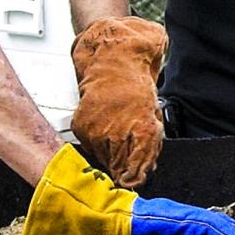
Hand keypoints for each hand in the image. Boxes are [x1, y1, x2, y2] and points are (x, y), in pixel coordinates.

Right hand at [70, 16, 167, 187]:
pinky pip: (89, 146)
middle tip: (129, 162)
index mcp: (141, 130)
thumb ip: (150, 140)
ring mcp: (97, 130)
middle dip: (125, 167)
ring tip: (117, 142)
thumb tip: (146, 162)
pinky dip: (97, 143)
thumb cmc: (135, 78)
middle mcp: (117, 133)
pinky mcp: (81, 126)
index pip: (137, 169)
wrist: (113, 55)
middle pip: (119, 168)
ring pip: (103, 160)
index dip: (137, 177)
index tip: (136, 178)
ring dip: (110, 156)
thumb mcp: (153, 110)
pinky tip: (105, 131)